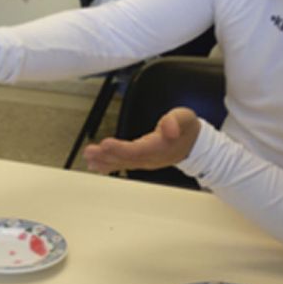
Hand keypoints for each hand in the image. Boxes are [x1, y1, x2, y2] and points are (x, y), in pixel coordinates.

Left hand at [83, 107, 200, 173]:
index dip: (121, 149)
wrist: (194, 144)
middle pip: (126, 158)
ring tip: (88, 157)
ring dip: (104, 161)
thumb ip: (175, 121)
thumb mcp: (185, 118)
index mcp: (161, 147)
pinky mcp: (141, 161)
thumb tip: (169, 129)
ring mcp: (145, 162)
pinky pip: (123, 165)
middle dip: (106, 155)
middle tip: (90, 151)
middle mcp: (151, 158)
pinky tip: (96, 165)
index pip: (138, 150)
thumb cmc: (186, 129)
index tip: (105, 144)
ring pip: (122, 163)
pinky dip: (108, 165)